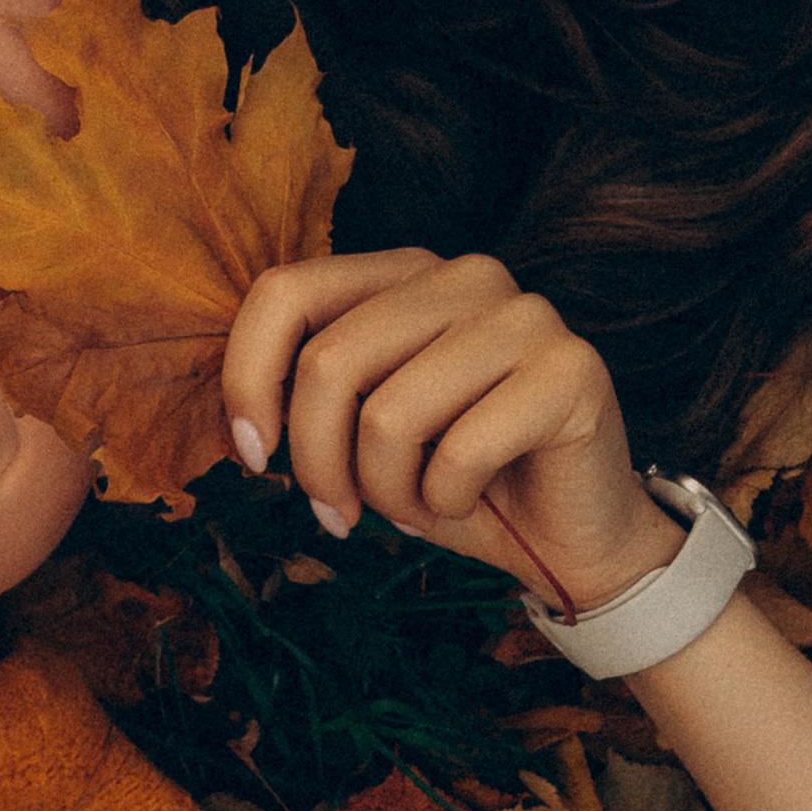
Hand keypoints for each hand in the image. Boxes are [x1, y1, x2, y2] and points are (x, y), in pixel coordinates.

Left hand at [221, 248, 685, 617]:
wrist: (564, 538)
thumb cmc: (449, 480)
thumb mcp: (358, 430)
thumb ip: (306, 394)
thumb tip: (239, 419)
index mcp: (403, 272)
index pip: (285, 292)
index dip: (247, 379)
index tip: (254, 456)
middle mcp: (465, 275)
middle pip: (329, 364)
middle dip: (317, 464)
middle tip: (337, 514)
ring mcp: (525, 316)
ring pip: (389, 416)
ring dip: (386, 492)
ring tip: (414, 505)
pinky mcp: (572, 370)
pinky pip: (460, 452)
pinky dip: (444, 502)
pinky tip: (465, 501)